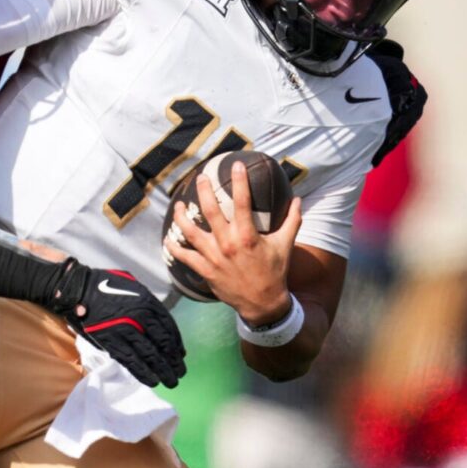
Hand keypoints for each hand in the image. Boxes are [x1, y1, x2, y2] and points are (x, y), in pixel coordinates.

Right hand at [46, 261, 185, 387]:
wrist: (79, 290)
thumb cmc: (106, 286)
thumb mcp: (134, 286)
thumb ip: (148, 303)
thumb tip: (158, 324)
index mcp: (148, 302)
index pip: (169, 328)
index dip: (177, 345)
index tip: (180, 356)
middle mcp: (140, 317)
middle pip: (164, 345)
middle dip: (173, 362)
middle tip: (180, 374)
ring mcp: (126, 331)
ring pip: (150, 356)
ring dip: (162, 371)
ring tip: (170, 382)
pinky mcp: (111, 343)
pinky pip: (131, 361)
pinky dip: (143, 373)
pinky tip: (152, 381)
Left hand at [171, 160, 303, 324]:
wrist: (263, 303)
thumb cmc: (275, 272)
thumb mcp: (285, 245)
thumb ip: (292, 221)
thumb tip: (298, 199)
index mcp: (248, 235)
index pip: (242, 201)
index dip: (239, 181)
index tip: (236, 164)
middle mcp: (228, 243)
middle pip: (210, 211)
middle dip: (203, 191)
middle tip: (199, 177)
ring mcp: (214, 257)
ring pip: (191, 232)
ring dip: (181, 217)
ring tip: (177, 205)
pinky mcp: (205, 270)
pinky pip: (184, 257)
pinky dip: (174, 247)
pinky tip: (168, 238)